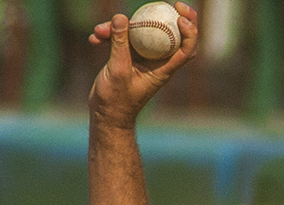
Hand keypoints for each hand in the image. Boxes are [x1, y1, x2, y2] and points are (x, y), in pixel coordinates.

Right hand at [88, 2, 197, 127]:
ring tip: (98, 29)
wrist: (106, 114)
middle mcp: (157, 62)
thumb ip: (120, 44)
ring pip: (140, 34)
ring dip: (121, 27)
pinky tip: (93, 38)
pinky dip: (109, 36)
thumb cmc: (116, 100)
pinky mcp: (129, 57)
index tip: (180, 17)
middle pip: (172, 36)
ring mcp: (143, 58)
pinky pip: (123, 40)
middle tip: (172, 3)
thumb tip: (121, 17)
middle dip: (174, 18)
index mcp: (163, 70)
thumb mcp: (117, 70)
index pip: (186, 49)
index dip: (190, 32)